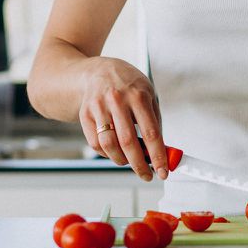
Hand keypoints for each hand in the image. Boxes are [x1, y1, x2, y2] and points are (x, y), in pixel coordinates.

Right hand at [78, 57, 166, 180]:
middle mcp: (117, 100)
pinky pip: (95, 143)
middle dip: (139, 165)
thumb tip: (162, 151)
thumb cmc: (127, 85)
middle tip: (146, 175)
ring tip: (129, 162)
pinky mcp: (85, 114)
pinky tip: (114, 151)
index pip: (150, 132)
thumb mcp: (148, 94)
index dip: (158, 155)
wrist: (98, 71)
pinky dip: (106, 153)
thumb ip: (154, 121)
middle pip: (128, 142)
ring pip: (109, 145)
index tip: (163, 171)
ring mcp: (99, 107)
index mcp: (138, 95)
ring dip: (121, 160)